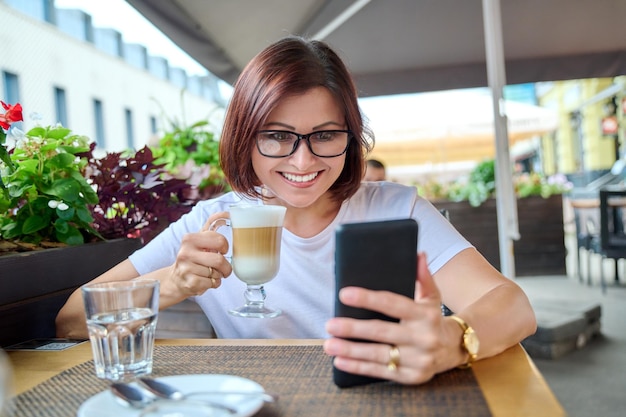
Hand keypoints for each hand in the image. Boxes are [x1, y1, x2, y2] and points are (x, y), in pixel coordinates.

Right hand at [168, 211, 232, 296]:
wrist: (176, 279)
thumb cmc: (193, 256)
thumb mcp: (200, 238)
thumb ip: (212, 224)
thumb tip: (228, 212)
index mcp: (189, 239)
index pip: (220, 241)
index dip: (225, 247)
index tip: (222, 250)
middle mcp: (185, 253)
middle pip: (220, 260)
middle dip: (226, 266)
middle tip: (223, 267)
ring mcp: (187, 269)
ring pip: (217, 273)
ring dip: (219, 275)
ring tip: (211, 273)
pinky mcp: (190, 283)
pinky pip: (213, 284)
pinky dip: (215, 283)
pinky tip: (206, 280)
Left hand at [323, 253, 448, 384]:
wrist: (454, 349)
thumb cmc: (433, 318)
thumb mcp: (432, 296)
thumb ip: (423, 276)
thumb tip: (417, 254)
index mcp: (426, 315)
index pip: (392, 304)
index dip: (368, 299)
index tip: (344, 294)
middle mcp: (424, 338)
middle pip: (382, 332)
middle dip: (353, 329)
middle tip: (329, 324)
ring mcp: (418, 360)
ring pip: (379, 355)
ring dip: (351, 351)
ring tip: (329, 344)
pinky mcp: (412, 377)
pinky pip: (381, 372)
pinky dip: (358, 367)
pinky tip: (340, 361)